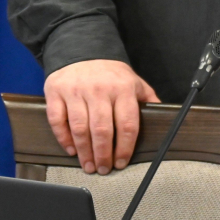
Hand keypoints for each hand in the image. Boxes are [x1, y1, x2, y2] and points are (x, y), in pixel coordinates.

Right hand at [43, 59, 159, 174]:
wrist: (82, 50)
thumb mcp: (134, 81)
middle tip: (103, 169)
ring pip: (80, 128)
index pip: (127, 123)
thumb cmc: (110, 73)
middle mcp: (100, 90)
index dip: (125, 147)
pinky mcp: (56, 92)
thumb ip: (147, 99)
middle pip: (102, 129)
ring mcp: (76, 91)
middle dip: (103, 154)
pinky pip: (58, 120)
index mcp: (123, 89)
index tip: (121, 162)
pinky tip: (72, 150)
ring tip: (88, 165)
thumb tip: (163, 117)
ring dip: (84, 151)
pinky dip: (64, 138)